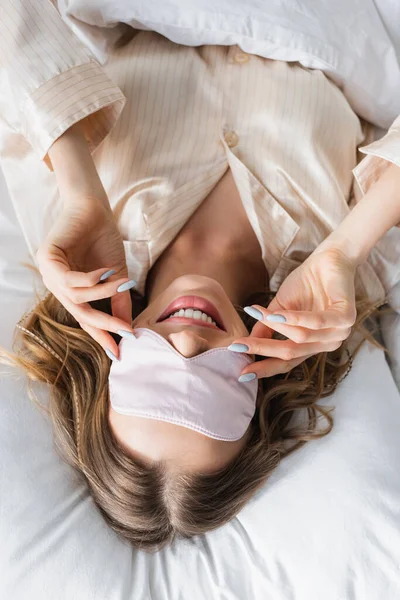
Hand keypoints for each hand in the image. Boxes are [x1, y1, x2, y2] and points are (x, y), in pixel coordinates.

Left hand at [36, 196, 135, 358]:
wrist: (95, 209)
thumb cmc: (104, 240)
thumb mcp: (117, 277)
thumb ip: (119, 302)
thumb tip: (129, 329)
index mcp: (72, 292)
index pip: (85, 319)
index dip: (102, 335)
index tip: (119, 353)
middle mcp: (57, 286)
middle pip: (79, 313)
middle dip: (104, 324)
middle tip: (124, 332)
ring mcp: (49, 273)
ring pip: (76, 297)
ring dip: (103, 294)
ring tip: (123, 285)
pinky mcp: (47, 257)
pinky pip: (69, 279)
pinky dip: (91, 279)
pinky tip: (107, 272)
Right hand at [232, 248, 357, 379]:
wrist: (329, 258)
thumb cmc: (306, 283)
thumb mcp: (280, 308)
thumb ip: (267, 327)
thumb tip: (247, 343)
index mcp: (313, 345)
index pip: (287, 362)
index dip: (264, 368)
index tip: (242, 374)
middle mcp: (327, 343)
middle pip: (291, 353)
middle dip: (262, 349)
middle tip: (238, 346)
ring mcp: (339, 332)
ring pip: (300, 337)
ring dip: (276, 326)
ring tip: (256, 314)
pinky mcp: (346, 317)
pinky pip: (316, 322)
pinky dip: (294, 319)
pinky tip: (277, 314)